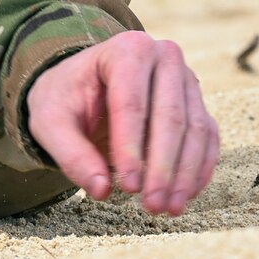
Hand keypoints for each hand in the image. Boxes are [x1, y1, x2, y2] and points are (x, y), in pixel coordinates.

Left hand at [25, 31, 219, 215]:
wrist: (84, 83)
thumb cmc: (65, 99)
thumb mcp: (51, 122)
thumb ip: (71, 154)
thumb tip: (101, 190)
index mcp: (125, 50)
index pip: (131, 104)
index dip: (131, 148)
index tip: (128, 187)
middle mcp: (163, 56)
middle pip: (170, 117)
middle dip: (162, 167)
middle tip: (151, 205)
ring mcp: (186, 78)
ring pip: (195, 130)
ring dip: (184, 174)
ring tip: (167, 208)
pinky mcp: (197, 102)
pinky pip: (208, 138)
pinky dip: (198, 170)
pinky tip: (184, 196)